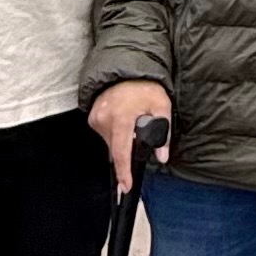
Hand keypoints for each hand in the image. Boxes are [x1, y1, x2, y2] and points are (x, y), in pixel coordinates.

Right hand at [87, 79, 170, 193]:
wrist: (126, 69)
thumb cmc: (144, 86)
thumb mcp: (162, 106)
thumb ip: (163, 133)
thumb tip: (162, 156)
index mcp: (121, 117)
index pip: (121, 152)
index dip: (124, 172)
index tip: (126, 186)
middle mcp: (105, 119)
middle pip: (116, 149)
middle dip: (127, 148)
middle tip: (138, 131)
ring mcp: (96, 118)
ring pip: (110, 141)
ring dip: (121, 139)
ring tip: (131, 120)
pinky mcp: (92, 117)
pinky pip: (104, 133)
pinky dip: (114, 131)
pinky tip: (122, 119)